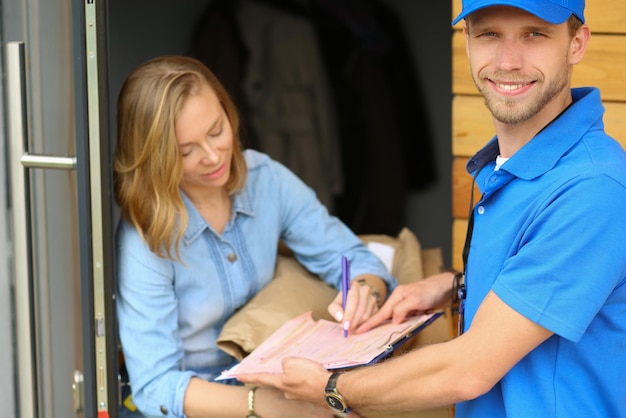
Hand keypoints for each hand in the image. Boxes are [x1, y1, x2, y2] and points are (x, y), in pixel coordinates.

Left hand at [240, 359, 364, 417]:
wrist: (329, 389)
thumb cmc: (309, 376)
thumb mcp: (292, 362)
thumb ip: (285, 362)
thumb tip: (286, 365)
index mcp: (281, 383)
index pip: (261, 378)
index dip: (249, 376)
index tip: (237, 376)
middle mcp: (287, 392)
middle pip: (281, 380)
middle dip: (287, 373)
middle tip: (298, 366)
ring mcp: (299, 395)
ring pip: (295, 381)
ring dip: (300, 375)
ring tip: (310, 368)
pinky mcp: (309, 394)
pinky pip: (306, 383)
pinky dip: (309, 377)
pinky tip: (315, 373)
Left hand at [328, 275, 384, 335]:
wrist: (352, 302)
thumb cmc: (342, 304)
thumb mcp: (335, 305)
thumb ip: (334, 309)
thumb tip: (340, 317)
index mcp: (354, 286)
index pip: (353, 299)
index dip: (349, 314)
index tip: (345, 326)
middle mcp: (365, 290)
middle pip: (361, 308)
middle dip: (353, 322)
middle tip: (347, 330)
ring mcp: (373, 298)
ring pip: (367, 315)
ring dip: (358, 324)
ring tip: (350, 329)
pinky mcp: (377, 307)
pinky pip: (371, 319)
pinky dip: (363, 325)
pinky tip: (357, 326)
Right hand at [355, 272, 453, 333]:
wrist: (448, 287)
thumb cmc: (432, 291)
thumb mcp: (415, 300)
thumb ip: (402, 310)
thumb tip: (393, 321)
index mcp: (397, 296)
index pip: (381, 312)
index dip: (370, 322)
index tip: (358, 330)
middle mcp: (400, 301)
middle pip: (386, 316)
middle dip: (376, 326)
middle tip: (364, 335)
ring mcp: (408, 306)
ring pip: (397, 319)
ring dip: (390, 328)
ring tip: (378, 337)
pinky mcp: (416, 310)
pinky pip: (407, 320)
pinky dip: (403, 326)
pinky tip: (401, 331)